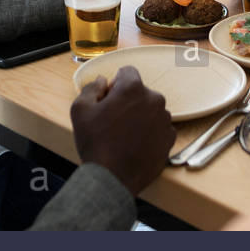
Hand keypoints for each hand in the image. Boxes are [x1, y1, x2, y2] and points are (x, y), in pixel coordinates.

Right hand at [71, 66, 172, 195]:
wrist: (113, 179)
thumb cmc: (96, 143)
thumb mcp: (80, 110)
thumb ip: (92, 88)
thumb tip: (102, 81)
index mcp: (133, 88)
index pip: (127, 72)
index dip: (115, 84)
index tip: (108, 99)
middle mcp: (154, 99)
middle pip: (140, 92)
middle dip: (129, 101)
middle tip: (114, 120)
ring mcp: (164, 120)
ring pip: (151, 110)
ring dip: (140, 117)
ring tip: (125, 136)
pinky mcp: (169, 139)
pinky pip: (159, 128)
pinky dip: (150, 133)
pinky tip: (136, 145)